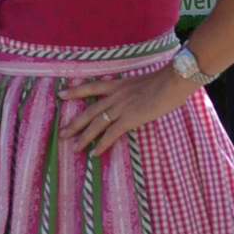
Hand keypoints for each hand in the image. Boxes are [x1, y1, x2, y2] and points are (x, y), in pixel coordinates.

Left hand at [59, 66, 200, 157]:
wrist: (173, 81)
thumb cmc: (165, 80)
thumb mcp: (142, 82)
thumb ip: (132, 90)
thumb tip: (131, 96)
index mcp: (117, 85)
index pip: (91, 87)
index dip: (75, 91)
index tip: (61, 94)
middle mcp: (115, 96)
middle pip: (89, 111)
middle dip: (74, 123)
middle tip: (61, 132)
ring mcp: (121, 107)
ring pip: (96, 124)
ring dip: (83, 137)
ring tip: (73, 147)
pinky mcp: (130, 118)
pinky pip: (111, 133)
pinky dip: (102, 144)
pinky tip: (95, 152)